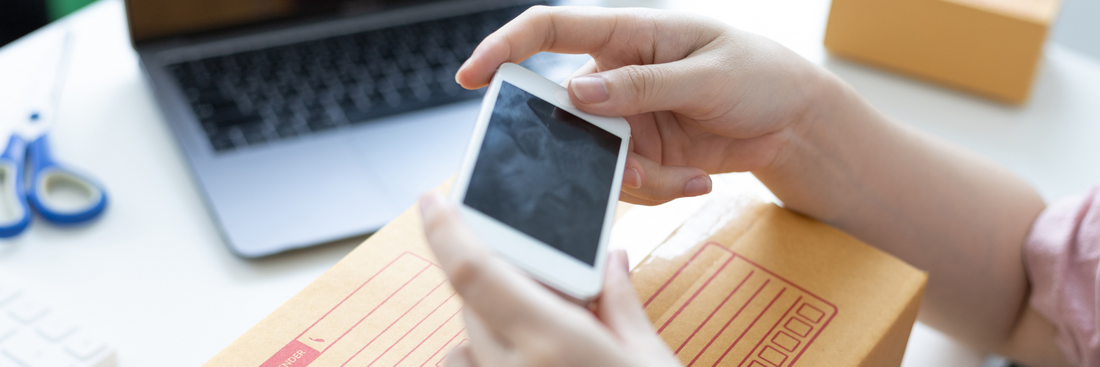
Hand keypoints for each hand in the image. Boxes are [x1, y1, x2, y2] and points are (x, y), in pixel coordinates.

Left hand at [418, 193, 681, 366]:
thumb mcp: (649, 357)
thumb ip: (619, 301)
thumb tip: (612, 256)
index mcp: (551, 341)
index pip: (474, 272)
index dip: (446, 229)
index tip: (432, 199)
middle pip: (473, 304)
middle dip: (496, 280)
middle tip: (540, 283)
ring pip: (466, 347)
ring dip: (489, 330)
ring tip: (543, 340)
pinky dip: (484, 361)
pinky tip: (529, 361)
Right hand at [457, 6, 832, 204]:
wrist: (793, 122)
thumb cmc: (758, 74)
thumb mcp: (707, 75)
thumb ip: (643, 86)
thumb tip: (578, 95)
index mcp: (627, 35)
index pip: (550, 30)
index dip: (504, 47)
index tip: (471, 76)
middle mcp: (615, 77)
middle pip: (564, 112)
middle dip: (580, 148)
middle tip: (631, 166)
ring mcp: (626, 119)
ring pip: (596, 159)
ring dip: (637, 178)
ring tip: (688, 178)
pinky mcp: (642, 155)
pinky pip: (625, 182)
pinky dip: (658, 190)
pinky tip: (697, 181)